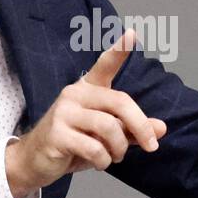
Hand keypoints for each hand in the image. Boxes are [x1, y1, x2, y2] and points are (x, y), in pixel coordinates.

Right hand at [5, 28, 166, 196]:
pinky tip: (99, 163)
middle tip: (151, 146)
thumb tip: (162, 128)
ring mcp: (64, 112)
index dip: (119, 50)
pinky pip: (94, 148)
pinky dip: (103, 160)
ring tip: (114, 157)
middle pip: (120, 102)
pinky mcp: (57, 134)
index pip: (105, 65)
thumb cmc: (74, 143)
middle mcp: (75, 94)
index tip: (132, 34)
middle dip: (141, 126)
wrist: (35, 160)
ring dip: (119, 148)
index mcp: (88, 88)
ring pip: (109, 127)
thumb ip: (132, 129)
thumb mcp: (106, 136)